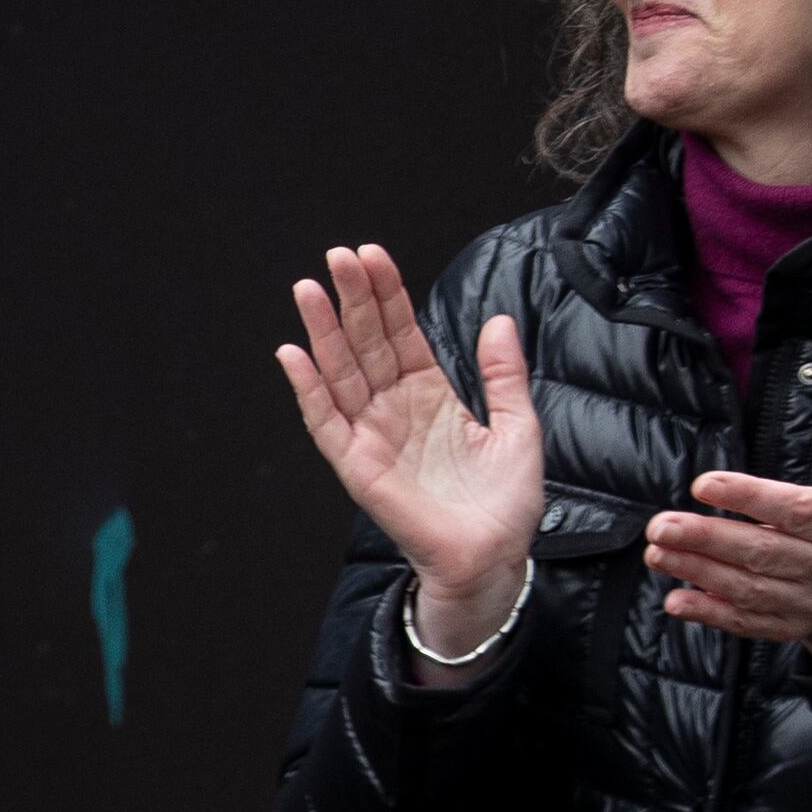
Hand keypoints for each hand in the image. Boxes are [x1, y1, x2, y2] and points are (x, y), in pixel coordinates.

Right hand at [277, 244, 543, 669]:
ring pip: (341, 372)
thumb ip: (504, 374)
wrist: (493, 557)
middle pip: (366, 342)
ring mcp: (372, 434)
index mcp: (431, 394)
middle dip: (352, 298)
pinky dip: (308, 390)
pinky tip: (293, 355)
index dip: (388, 294)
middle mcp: (395, 408)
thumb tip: (498, 319)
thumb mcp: (518, 425)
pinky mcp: (357, 466)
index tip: (373, 255)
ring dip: (322, 331)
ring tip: (308, 289)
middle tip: (338, 256)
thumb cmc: (505, 502)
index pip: (402, 332)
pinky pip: (326, 422)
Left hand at [651, 364, 811, 668]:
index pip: (796, 510)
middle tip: (660, 524)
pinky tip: (676, 600)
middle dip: (707, 539)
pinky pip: (748, 623)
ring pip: (749, 588)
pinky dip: (710, 614)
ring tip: (657, 551)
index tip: (703, 484)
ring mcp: (809, 601)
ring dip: (698, 571)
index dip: (749, 497)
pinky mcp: (789, 626)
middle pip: (763, 552)